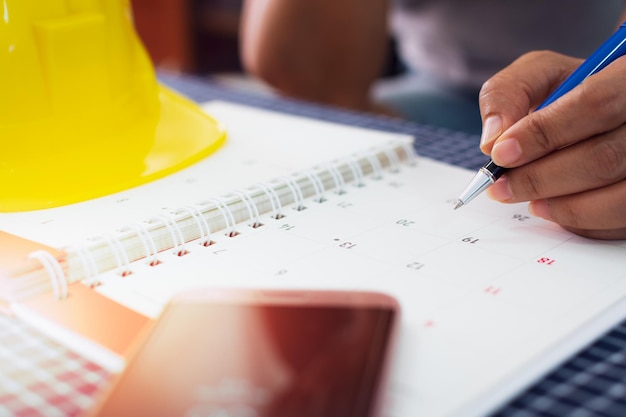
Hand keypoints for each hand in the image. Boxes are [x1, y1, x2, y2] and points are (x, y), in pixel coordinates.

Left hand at [478, 51, 625, 239]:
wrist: (597, 115)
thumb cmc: (567, 93)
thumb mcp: (536, 77)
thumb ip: (508, 93)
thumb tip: (493, 140)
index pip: (597, 104)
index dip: (544, 133)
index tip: (501, 154)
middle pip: (605, 157)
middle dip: (540, 178)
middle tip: (501, 186)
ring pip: (617, 197)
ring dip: (561, 206)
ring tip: (525, 199)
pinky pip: (619, 221)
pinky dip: (580, 222)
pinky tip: (551, 208)